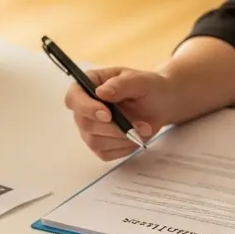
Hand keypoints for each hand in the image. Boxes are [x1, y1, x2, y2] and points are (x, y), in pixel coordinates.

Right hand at [65, 68, 179, 160]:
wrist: (161, 105)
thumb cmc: (148, 88)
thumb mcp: (140, 80)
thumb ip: (121, 84)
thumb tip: (101, 92)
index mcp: (89, 84)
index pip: (74, 98)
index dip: (86, 108)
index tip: (107, 115)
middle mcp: (85, 107)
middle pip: (84, 124)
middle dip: (114, 128)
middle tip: (141, 126)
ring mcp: (90, 128)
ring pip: (95, 141)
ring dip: (123, 138)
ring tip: (145, 129)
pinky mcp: (100, 145)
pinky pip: (105, 153)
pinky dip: (124, 148)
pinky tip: (137, 137)